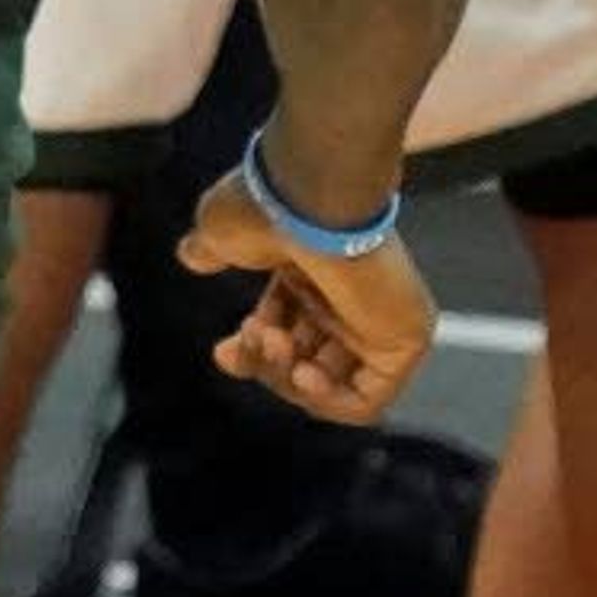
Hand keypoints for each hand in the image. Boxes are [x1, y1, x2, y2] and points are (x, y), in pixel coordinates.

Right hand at [176, 165, 435, 425]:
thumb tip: (192, 255)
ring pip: (329, 383)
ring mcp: (381, 321)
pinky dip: (328, 401)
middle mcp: (351, 299)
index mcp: (316, 275)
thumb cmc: (267, 208)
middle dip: (265, 363)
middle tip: (251, 338)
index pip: (286, 332)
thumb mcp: (223, 233)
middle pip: (303, 362)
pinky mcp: (404, 340)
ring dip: (287, 378)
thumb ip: (211, 250)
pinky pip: (367, 400)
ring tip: (274, 342)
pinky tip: (303, 376)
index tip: (222, 349)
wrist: (308, 196)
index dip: (251, 350)